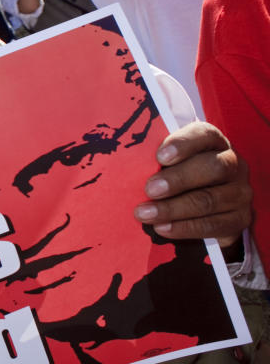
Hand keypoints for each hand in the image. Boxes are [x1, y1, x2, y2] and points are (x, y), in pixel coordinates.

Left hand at [134, 122, 251, 246]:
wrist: (206, 209)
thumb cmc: (176, 175)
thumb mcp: (168, 163)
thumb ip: (155, 161)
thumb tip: (124, 166)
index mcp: (213, 142)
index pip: (204, 134)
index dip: (183, 144)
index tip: (160, 157)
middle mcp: (232, 163)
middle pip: (213, 168)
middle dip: (178, 180)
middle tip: (149, 190)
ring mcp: (240, 191)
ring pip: (210, 200)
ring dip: (174, 209)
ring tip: (145, 214)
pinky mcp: (240, 218)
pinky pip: (214, 225)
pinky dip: (185, 228)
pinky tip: (162, 228)